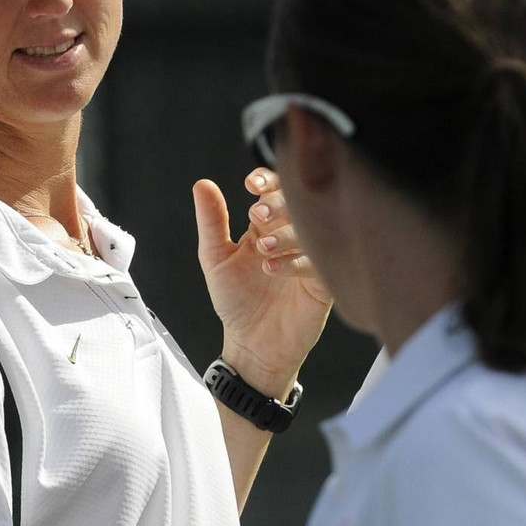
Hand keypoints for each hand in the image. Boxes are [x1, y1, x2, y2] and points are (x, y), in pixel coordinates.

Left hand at [192, 169, 332, 397]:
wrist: (253, 346)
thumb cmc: (235, 302)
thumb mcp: (215, 259)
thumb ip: (211, 222)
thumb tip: (202, 184)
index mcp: (266, 226)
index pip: (273, 190)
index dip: (266, 180)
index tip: (252, 184)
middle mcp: (290, 237)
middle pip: (295, 204)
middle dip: (277, 202)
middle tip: (258, 213)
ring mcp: (309, 258)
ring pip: (310, 230)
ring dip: (286, 233)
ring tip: (263, 249)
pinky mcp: (323, 283)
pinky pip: (319, 262)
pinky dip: (296, 262)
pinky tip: (273, 269)